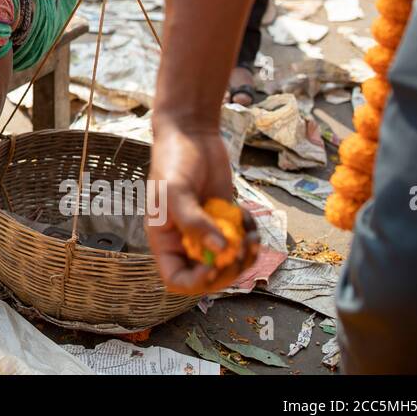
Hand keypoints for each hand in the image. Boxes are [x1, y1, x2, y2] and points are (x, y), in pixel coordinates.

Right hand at [146, 115, 260, 294]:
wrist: (192, 133)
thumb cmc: (172, 161)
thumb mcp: (175, 192)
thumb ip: (194, 223)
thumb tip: (221, 251)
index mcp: (165, 240)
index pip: (177, 278)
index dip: (195, 282)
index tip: (213, 268)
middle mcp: (186, 240)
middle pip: (209, 276)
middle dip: (229, 269)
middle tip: (242, 252)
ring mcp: (208, 230)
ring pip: (231, 261)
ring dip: (246, 254)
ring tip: (251, 235)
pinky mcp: (226, 219)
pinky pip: (243, 239)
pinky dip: (251, 232)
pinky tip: (246, 213)